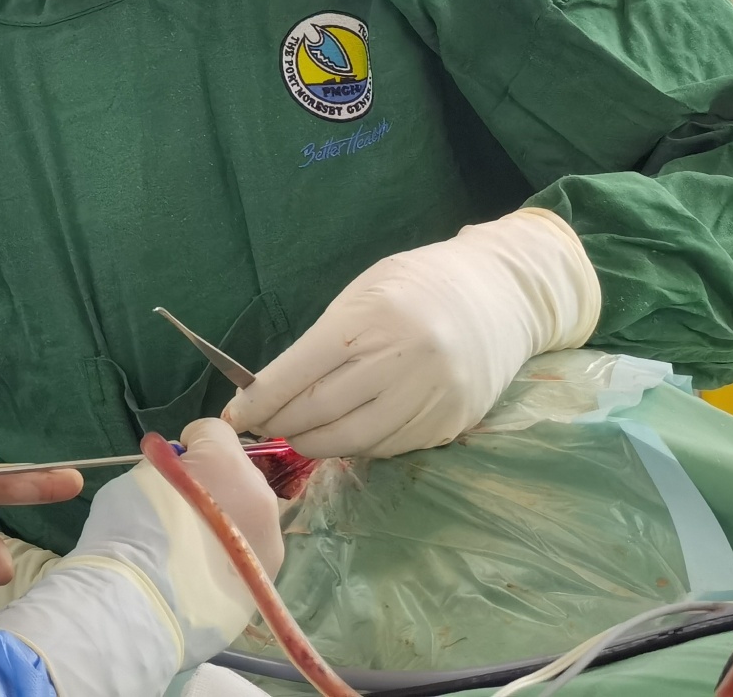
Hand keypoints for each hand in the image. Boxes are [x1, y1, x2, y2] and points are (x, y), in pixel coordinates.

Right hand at [0, 419, 282, 696]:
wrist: (146, 599)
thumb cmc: (134, 530)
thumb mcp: (139, 478)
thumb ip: (165, 467)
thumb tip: (177, 473)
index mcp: (223, 457)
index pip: (211, 430)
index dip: (187, 447)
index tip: (168, 468)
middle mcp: (258, 489)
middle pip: (236, 470)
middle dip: (212, 481)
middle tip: (180, 509)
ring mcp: (270, 533)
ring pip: (248, 509)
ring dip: (226, 517)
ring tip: (193, 547)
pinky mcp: (269, 571)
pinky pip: (249, 544)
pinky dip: (231, 550)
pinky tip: (206, 569)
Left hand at [225, 207, 599, 457]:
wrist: (499, 297)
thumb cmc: (416, 286)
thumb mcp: (362, 294)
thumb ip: (322, 341)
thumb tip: (272, 389)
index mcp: (372, 319)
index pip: (300, 372)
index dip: (261, 400)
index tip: (234, 415)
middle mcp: (403, 360)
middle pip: (322, 411)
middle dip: (281, 423)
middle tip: (261, 424)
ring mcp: (430, 397)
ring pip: (352, 439)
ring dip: (313, 442)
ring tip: (295, 432)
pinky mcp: (448, 424)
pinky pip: (385, 446)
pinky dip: (353, 445)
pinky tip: (339, 432)